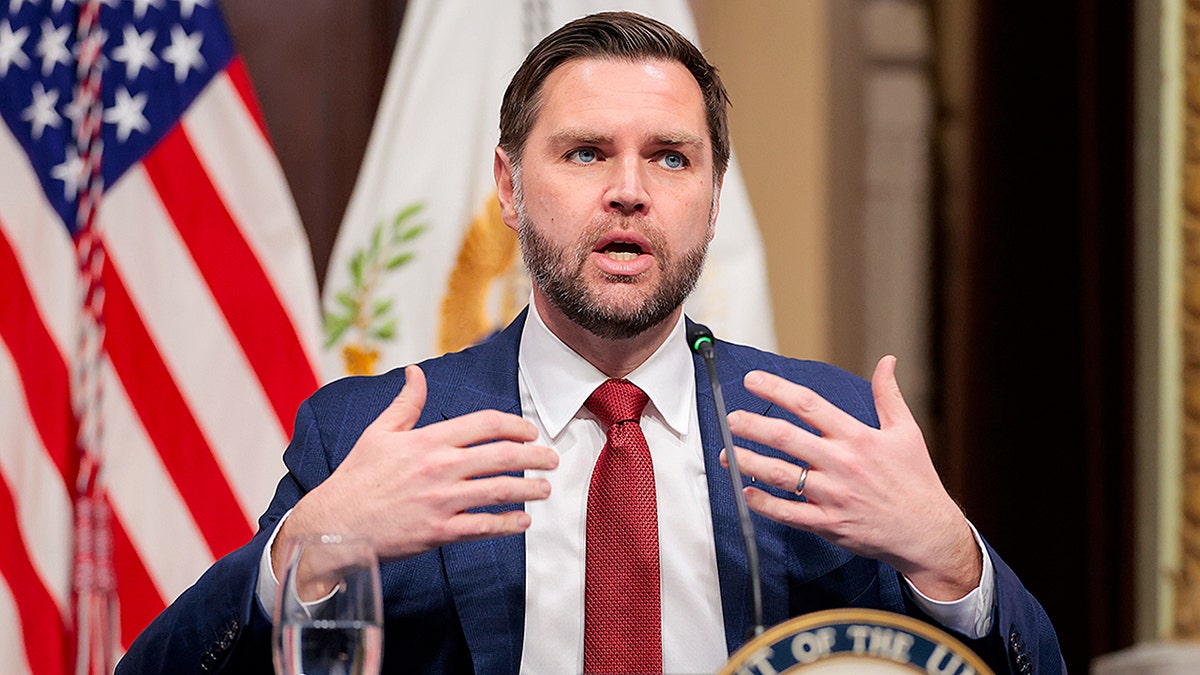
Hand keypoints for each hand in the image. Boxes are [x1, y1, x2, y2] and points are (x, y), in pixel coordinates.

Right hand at [273, 364, 558, 581]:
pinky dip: (508, 524)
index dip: (516, 425)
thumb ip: (405, 403)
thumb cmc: (357, 477)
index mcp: (428, 439)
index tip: (531, 431)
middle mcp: (439, 467)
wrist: (334, 524)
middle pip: (502, 456)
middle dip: (534, 456)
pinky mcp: (438, 532)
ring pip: (499, 491)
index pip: (486, 424)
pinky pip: (483, 527)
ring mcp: (440, 501)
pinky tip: (523, 522)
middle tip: (552, 459)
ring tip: (545, 489)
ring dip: (529, 490)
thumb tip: (416, 372)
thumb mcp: (378, 432)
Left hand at [722, 356, 980, 600]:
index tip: (753, 380)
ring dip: (749, 462)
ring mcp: (833, 495)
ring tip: (726, 454)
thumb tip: (886, 361)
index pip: (809, 405)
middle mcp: (841, 463)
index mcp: (857, 437)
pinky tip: (747, 491)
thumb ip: (888, 396)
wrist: (927, 533)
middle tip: (730, 418)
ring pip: (781, 475)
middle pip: (786, 438)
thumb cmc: (916, 480)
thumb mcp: (907, 432)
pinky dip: (765, 503)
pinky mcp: (828, 523)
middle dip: (752, 426)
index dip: (777, 390)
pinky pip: (789, 512)